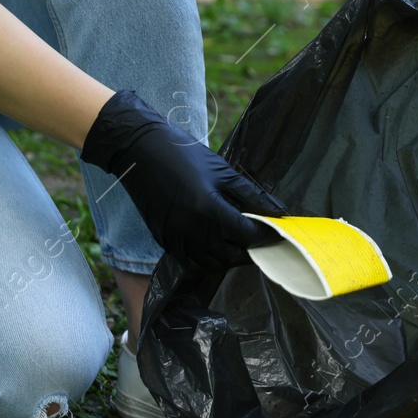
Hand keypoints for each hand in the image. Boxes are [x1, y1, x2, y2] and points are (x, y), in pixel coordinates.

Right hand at [80, 90, 285, 271]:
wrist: (139, 152)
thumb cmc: (182, 155)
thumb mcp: (223, 171)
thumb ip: (252, 195)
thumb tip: (278, 211)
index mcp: (210, 211)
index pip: (248, 235)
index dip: (266, 235)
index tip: (277, 231)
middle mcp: (194, 232)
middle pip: (233, 255)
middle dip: (250, 248)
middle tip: (258, 236)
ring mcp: (177, 240)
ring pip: (213, 264)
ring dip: (230, 257)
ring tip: (238, 242)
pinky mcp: (165, 242)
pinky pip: (192, 264)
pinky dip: (208, 261)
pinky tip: (215, 246)